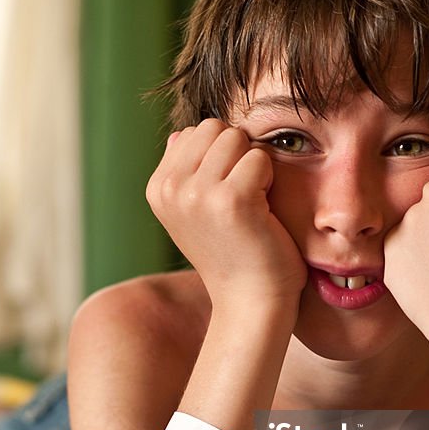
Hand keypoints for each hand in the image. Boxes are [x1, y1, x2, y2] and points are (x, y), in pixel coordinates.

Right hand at [146, 120, 307, 312]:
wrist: (251, 301)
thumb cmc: (234, 253)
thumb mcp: (196, 211)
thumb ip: (187, 170)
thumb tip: (182, 133)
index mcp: (158, 188)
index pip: (195, 131)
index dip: (222, 156)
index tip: (226, 197)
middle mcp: (169, 189)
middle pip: (215, 128)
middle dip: (238, 153)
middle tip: (244, 197)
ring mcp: (197, 194)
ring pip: (236, 137)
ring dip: (254, 165)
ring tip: (253, 203)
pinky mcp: (231, 200)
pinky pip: (259, 158)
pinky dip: (270, 179)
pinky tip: (264, 211)